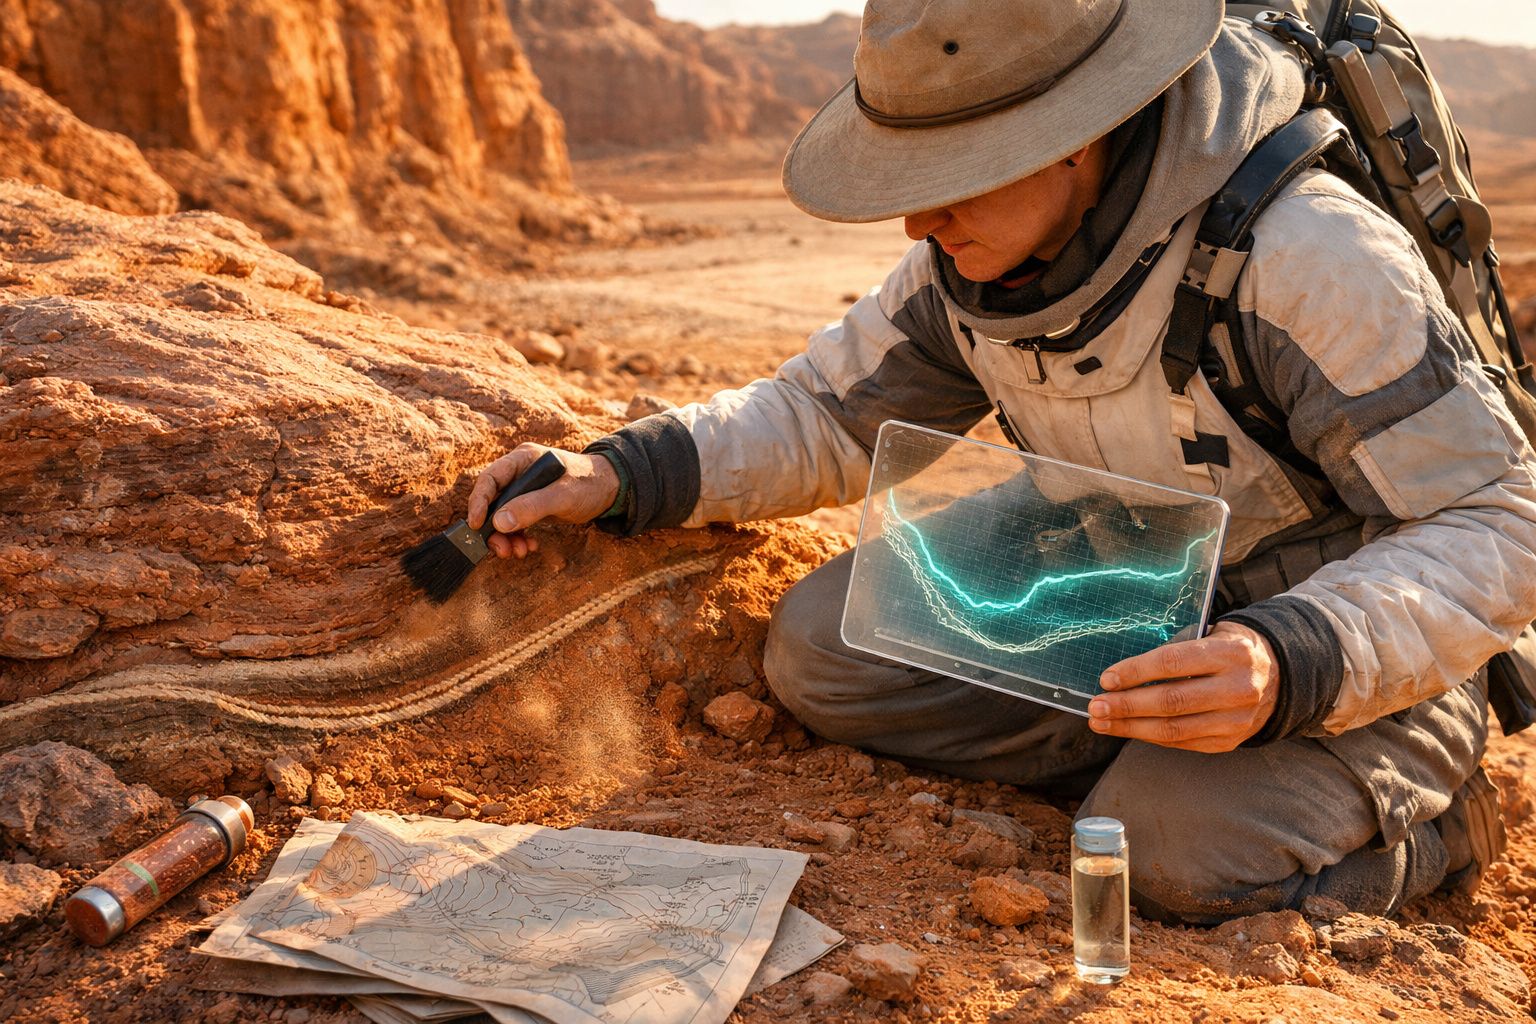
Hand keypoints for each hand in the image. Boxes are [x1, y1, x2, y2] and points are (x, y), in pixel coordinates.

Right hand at [466, 444, 618, 559]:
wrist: (611, 489)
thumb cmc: (589, 483)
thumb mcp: (562, 495)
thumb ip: (532, 506)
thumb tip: (499, 522)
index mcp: (522, 460)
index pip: (490, 478)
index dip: (479, 502)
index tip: (476, 525)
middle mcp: (519, 474)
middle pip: (493, 501)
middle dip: (494, 528)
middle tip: (501, 549)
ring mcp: (525, 490)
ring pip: (503, 516)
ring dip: (506, 537)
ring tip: (518, 552)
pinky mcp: (532, 505)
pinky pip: (516, 523)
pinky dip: (519, 537)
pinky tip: (529, 547)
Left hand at [1086, 622, 1279, 752]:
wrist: (1281, 677)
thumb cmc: (1231, 649)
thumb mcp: (1214, 633)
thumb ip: (1179, 647)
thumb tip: (1124, 667)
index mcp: (1231, 653)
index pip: (1174, 663)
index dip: (1136, 672)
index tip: (1106, 678)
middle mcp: (1238, 688)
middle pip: (1171, 701)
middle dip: (1126, 706)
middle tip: (1096, 706)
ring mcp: (1236, 719)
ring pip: (1174, 729)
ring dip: (1131, 727)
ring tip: (1102, 722)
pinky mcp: (1230, 740)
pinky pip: (1183, 742)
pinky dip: (1151, 736)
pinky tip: (1129, 729)